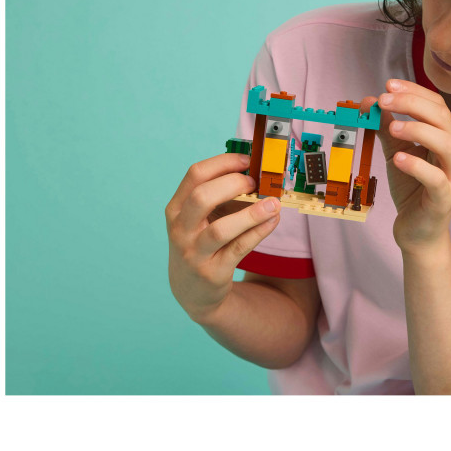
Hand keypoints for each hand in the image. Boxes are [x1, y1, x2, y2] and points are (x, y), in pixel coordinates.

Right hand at [165, 152, 282, 321]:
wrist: (193, 290)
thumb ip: (223, 196)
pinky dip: (258, 232)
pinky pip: (238, 249)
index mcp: (176, 208)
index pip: (195, 174)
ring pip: (220, 229)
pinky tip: (273, 221)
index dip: (224, 162)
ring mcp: (193, 253)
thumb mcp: (203, 217)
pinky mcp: (211, 272)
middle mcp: (179, 229)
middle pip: (202, 197)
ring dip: (251, 214)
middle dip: (233, 184)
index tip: (248, 160)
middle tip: (255, 183)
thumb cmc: (203, 242)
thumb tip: (259, 174)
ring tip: (273, 203)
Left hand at [361, 79, 450, 252]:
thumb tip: (369, 102)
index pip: (437, 104)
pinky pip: (436, 178)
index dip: (413, 91)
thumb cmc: (412, 188)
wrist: (418, 230)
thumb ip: (385, 127)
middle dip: (412, 104)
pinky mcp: (445, 197)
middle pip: (443, 118)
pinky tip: (398, 159)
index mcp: (450, 137)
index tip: (387, 86)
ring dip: (418, 130)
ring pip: (446, 144)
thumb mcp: (397, 151)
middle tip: (384, 100)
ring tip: (393, 127)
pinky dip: (417, 165)